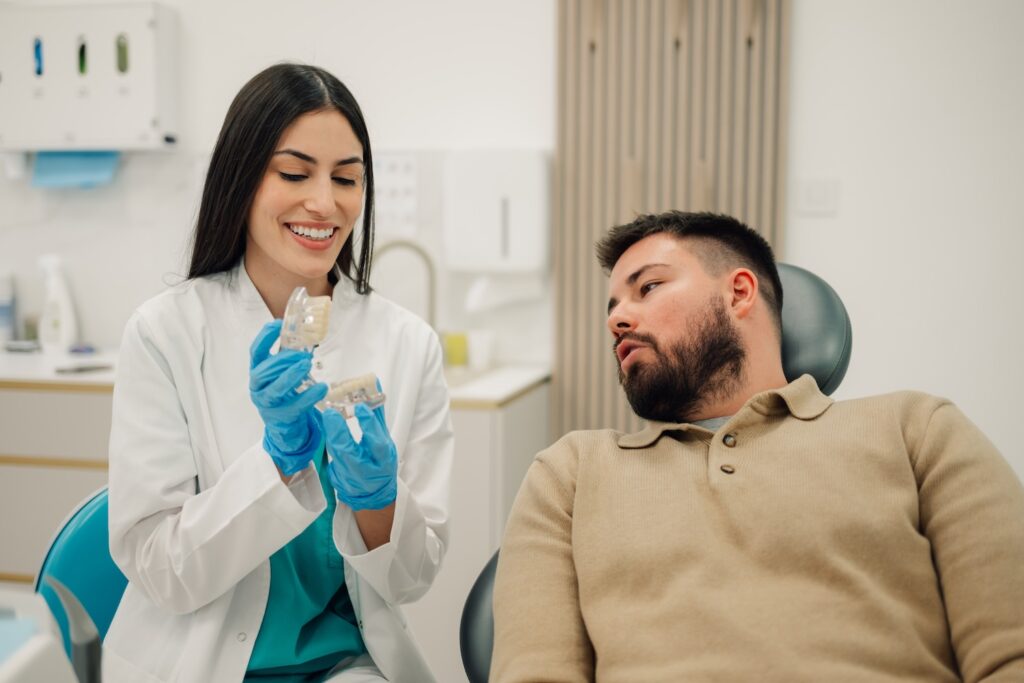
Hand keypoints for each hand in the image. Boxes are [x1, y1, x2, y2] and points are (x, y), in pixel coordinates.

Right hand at [249, 320, 327, 475]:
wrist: (283, 423)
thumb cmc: (284, 391)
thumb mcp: (283, 371)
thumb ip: (289, 355)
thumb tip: (307, 331)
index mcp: (257, 370)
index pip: (255, 352)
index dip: (265, 338)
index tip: (278, 324)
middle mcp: (257, 386)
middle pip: (264, 371)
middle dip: (282, 360)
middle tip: (302, 354)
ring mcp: (267, 403)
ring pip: (275, 389)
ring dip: (291, 376)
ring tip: (308, 365)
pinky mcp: (281, 416)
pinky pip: (295, 405)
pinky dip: (309, 396)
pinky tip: (322, 388)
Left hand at [324, 400, 397, 510]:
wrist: (373, 492)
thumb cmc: (380, 461)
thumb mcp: (384, 440)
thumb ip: (377, 416)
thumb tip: (374, 386)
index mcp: (383, 459)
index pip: (376, 442)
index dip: (368, 424)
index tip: (359, 407)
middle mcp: (367, 469)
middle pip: (349, 451)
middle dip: (338, 431)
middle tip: (330, 412)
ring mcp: (350, 474)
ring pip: (336, 453)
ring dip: (330, 433)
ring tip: (327, 414)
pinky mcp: (337, 476)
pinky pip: (330, 455)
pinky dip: (328, 439)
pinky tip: (326, 425)